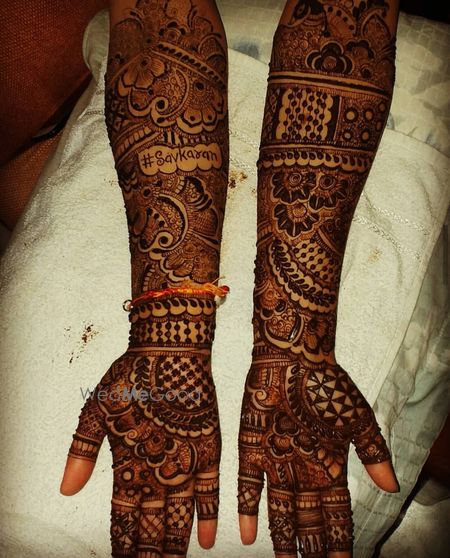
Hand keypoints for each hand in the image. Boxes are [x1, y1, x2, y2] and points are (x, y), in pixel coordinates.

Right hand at [61, 299, 220, 556]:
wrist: (168, 348)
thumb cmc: (131, 375)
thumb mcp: (98, 411)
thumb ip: (82, 450)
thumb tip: (66, 489)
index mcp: (128, 462)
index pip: (123, 514)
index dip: (122, 541)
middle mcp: (156, 468)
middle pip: (152, 522)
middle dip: (149, 550)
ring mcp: (183, 460)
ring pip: (179, 514)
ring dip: (175, 541)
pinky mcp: (207, 449)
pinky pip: (209, 489)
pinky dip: (207, 514)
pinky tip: (206, 539)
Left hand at [238, 352, 398, 556]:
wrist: (294, 357)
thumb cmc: (329, 385)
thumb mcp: (358, 419)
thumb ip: (374, 453)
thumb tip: (393, 488)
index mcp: (329, 465)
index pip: (337, 514)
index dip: (339, 542)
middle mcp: (303, 470)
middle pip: (309, 520)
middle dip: (312, 548)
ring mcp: (277, 462)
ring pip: (280, 512)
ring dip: (283, 539)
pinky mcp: (253, 450)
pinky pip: (250, 487)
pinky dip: (249, 511)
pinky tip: (249, 536)